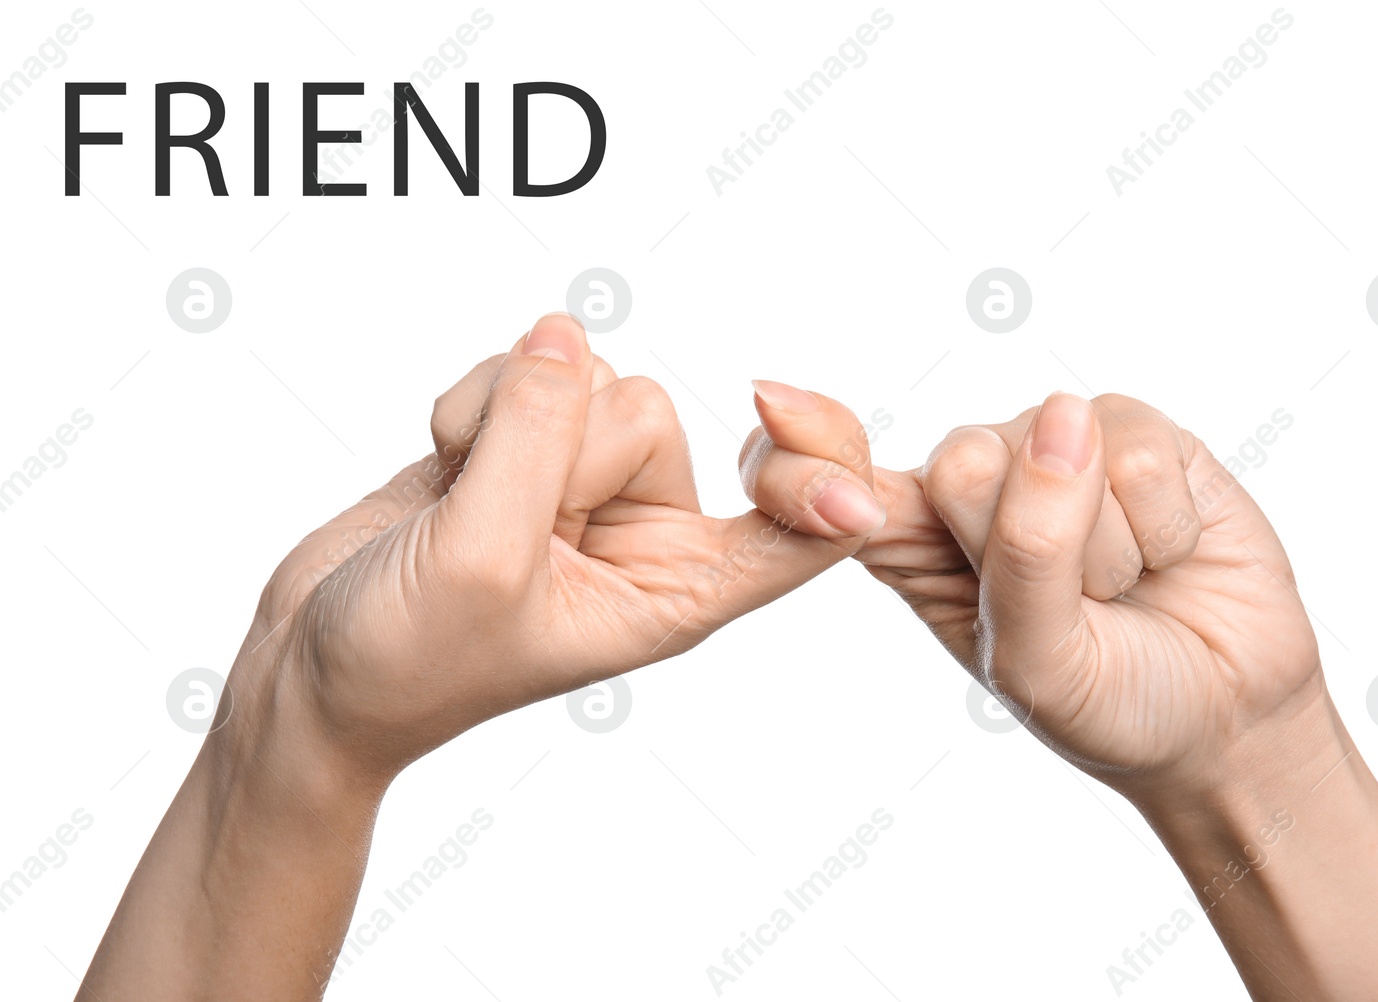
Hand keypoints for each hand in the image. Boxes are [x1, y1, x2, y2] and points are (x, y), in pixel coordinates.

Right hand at [79, 316, 885, 999]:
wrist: (317, 668)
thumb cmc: (407, 659)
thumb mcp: (481, 560)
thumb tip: (568, 336)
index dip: (820, 460)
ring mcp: (587, 483)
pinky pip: (532, 366)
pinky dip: (475, 399)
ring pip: (587, 378)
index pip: (807, 528)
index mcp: (677, 592)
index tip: (768, 409)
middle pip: (652, 415)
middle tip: (498, 521)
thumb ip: (536, 439)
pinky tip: (446, 463)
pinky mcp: (530, 443)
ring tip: (462, 495)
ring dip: (508, 417)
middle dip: (558, 446)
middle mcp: (647, 532)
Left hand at [746, 389, 1318, 795]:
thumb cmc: (1109, 698)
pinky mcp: (1130, 429)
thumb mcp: (1039, 662)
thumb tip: (1059, 416)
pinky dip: (1163, 524)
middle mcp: (970, 482)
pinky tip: (1168, 553)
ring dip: (1110, 551)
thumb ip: (1028, 554)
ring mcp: (1049, 446)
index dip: (803, 446)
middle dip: (1034, 552)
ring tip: (1126, 586)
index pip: (830, 478)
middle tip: (1075, 605)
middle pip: (960, 463)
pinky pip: (1135, 447)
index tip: (774, 405)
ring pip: (1056, 454)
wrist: (1223, 712)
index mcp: (910, 545)